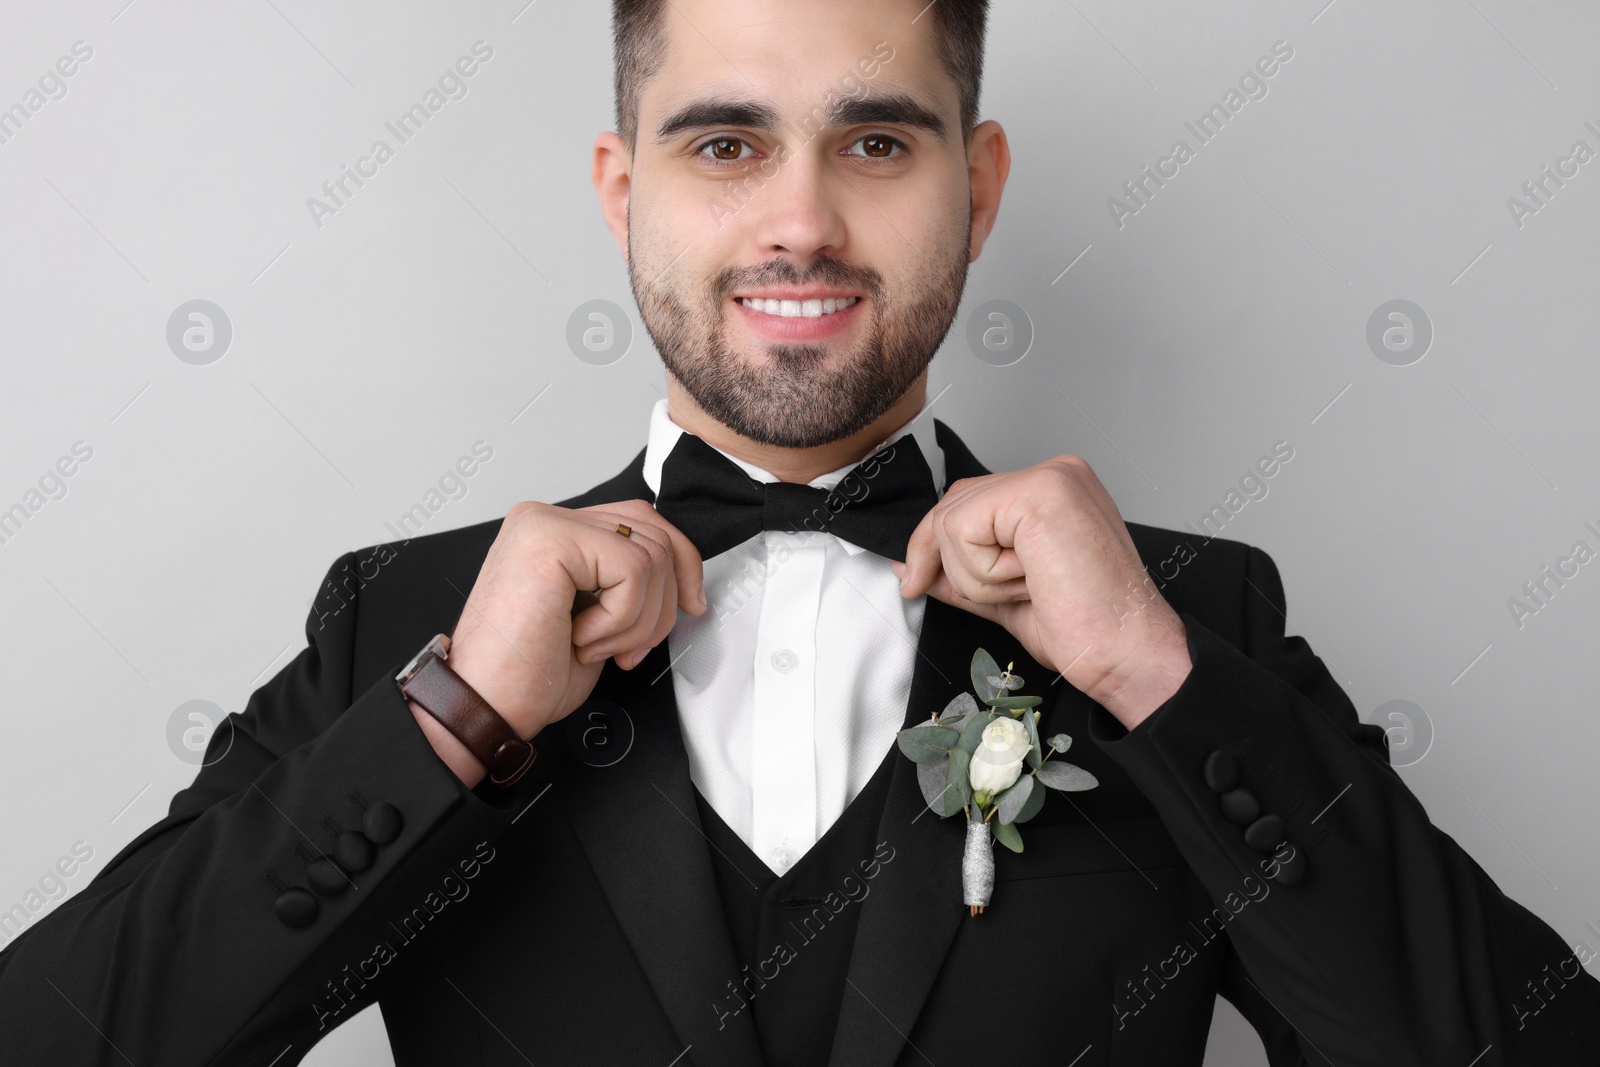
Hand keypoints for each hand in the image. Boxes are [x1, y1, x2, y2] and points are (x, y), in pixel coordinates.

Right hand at [445, 499, 705, 743]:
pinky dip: (620, 619)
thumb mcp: (599, 623)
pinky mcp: (549, 539)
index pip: (643, 521)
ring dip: (636, 619)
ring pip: (650, 553)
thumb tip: (681, 583)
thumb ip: (628, 586)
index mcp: (555, 533)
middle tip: (631, 648)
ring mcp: (544, 524)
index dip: (680, 564)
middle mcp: (546, 519)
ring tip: (594, 645)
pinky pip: (631, 569)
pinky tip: (580, 637)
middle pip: (654, 532)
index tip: (690, 605)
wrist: (484, 709)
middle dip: (663, 602)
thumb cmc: (525, 678)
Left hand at [891, 456, 1189, 728]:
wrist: (1126, 654)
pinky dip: (984, 572)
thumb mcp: (1003, 596)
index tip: (915, 580)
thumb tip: (910, 567)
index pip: (967, 501)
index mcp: (1054, 492)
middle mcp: (1056, 474)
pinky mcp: (1040, 493)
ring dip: (977, 576)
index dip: (934, 545)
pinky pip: (963, 529)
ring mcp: (1051, 478)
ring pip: (952, 521)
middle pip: (952, 505)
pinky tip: (1032, 580)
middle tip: (991, 597)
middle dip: (947, 563)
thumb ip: (959, 574)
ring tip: (1033, 587)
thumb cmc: (1086, 630)